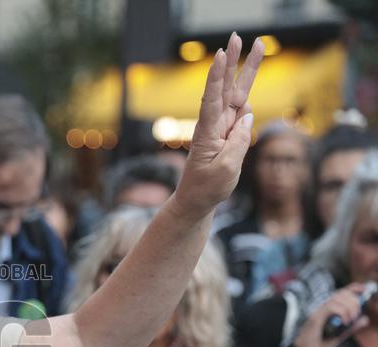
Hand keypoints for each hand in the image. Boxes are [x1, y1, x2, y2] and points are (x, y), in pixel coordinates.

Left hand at [173, 33, 264, 217]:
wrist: (197, 200)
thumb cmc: (207, 187)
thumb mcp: (225, 168)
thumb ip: (238, 142)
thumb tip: (247, 116)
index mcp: (208, 132)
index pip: (212, 99)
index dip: (217, 76)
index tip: (220, 54)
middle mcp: (214, 124)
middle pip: (226, 87)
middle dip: (234, 61)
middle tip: (238, 36)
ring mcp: (222, 127)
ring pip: (238, 94)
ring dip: (247, 70)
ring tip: (258, 45)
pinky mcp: (229, 133)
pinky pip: (242, 115)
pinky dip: (247, 109)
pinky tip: (242, 124)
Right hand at [293, 283, 370, 346]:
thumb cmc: (318, 346)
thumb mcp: (339, 336)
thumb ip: (351, 328)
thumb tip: (365, 319)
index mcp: (328, 310)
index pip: (341, 293)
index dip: (354, 288)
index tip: (364, 289)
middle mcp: (322, 307)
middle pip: (342, 293)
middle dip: (355, 301)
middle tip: (356, 315)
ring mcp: (318, 310)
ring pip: (338, 298)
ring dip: (350, 307)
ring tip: (350, 320)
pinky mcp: (315, 316)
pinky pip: (331, 306)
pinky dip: (342, 312)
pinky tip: (344, 322)